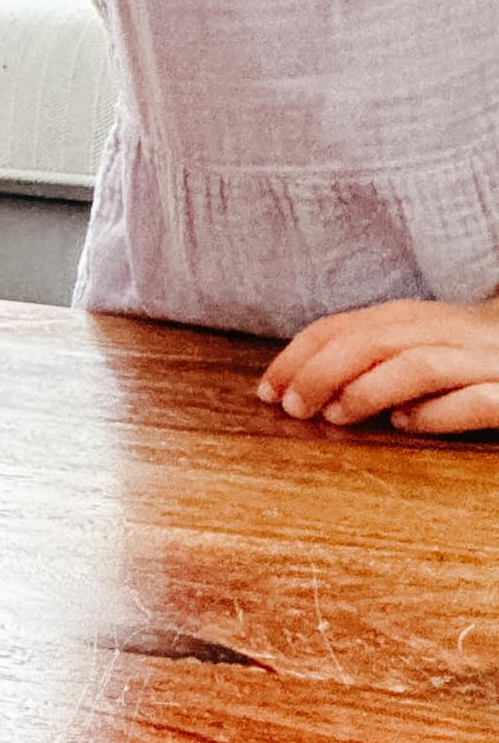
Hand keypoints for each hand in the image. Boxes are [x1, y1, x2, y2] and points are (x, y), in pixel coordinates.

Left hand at [259, 297, 498, 433]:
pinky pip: (478, 402)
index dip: (299, 356)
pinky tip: (405, 426)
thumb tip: (301, 384)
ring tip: (334, 415)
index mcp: (414, 317)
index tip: (266, 389)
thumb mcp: (412, 343)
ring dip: (369, 389)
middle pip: (376, 340)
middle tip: (291, 407)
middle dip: (322, 371)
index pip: (344, 327)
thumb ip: (366, 355)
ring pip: (421, 366)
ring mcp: (486, 363)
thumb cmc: (466, 357)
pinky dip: (436, 413)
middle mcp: (449, 332)